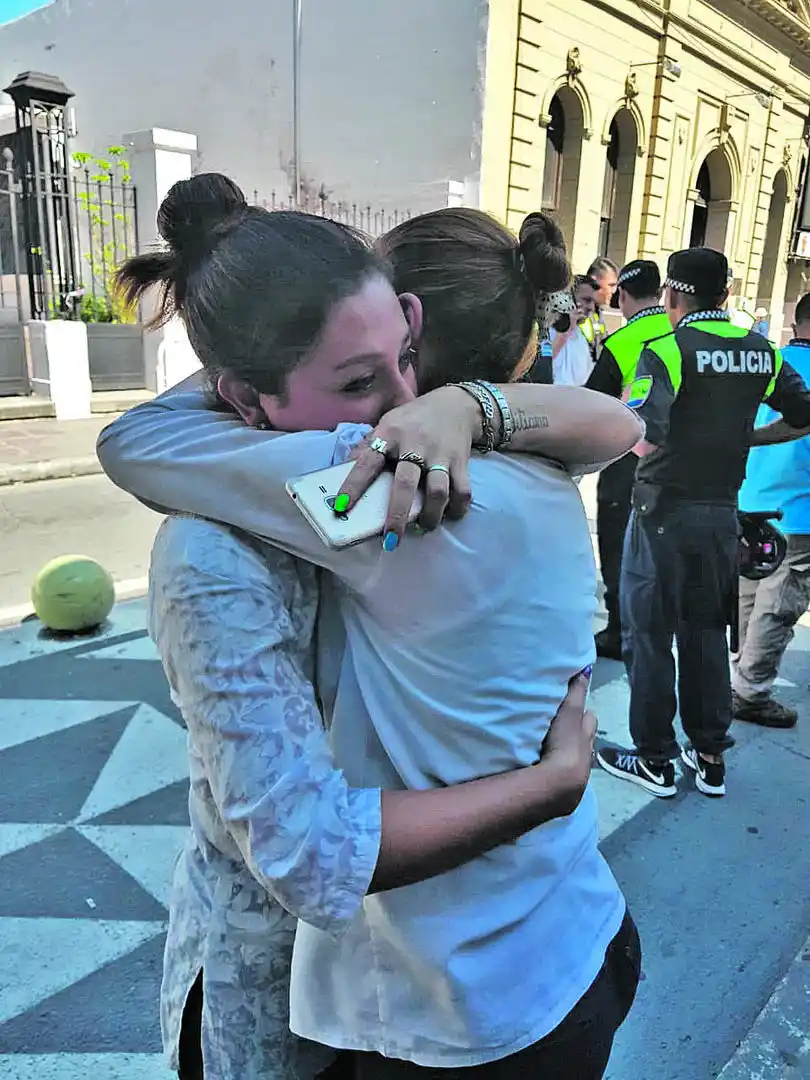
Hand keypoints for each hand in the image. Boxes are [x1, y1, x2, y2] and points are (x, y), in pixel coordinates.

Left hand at [336, 386, 480, 541]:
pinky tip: (449, 516)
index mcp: (389, 435)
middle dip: (396, 515)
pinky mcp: (461, 462)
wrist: (456, 404)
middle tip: (390, 540)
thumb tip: (340, 468)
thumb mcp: (387, 425)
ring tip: (423, 528)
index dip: (353, 486)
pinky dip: (457, 508)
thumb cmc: (413, 420)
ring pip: (437, 492)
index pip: (367, 463)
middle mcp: (414, 445)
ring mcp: (440, 455)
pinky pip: (463, 491)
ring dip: (430, 516)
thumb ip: (367, 447)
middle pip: (405, 484)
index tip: (341, 508)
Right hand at [540, 671, 596, 816]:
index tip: (574, 709)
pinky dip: (558, 772)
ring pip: (577, 759)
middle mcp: (586, 755)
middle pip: (586, 740)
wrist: (558, 786)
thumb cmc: (565, 745)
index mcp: (586, 736)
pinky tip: (547, 772)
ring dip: (568, 754)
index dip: (583, 714)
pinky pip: (565, 777)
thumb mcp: (569, 714)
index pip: (589, 720)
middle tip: (563, 728)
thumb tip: (585, 671)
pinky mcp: (566, 792)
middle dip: (578, 734)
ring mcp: (577, 775)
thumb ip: (575, 695)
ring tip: (553, 750)